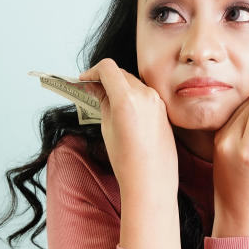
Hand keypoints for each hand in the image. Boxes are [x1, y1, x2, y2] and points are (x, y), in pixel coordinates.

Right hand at [78, 58, 177, 201]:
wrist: (151, 180)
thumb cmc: (127, 160)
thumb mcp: (107, 127)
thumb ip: (103, 102)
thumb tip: (97, 88)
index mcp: (127, 98)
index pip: (107, 68)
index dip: (92, 71)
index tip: (84, 81)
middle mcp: (145, 94)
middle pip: (121, 73)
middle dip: (105, 78)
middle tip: (91, 90)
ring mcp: (157, 101)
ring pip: (133, 82)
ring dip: (119, 86)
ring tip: (106, 101)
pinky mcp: (164, 109)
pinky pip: (145, 94)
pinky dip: (132, 95)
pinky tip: (123, 109)